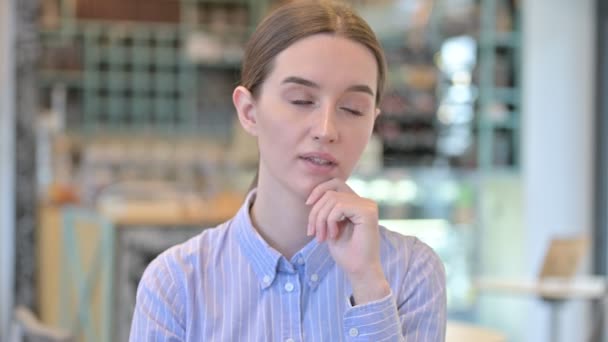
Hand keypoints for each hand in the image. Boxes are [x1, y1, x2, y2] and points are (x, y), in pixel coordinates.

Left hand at [306, 178, 389, 304]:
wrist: (359, 270)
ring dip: (321, 219)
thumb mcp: (330, 226)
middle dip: (316, 212)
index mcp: (357, 203)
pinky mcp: (368, 212)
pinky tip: (333, 235)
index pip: (335, 183)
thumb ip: (326, 210)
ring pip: (332, 199)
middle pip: (331, 192)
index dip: (319, 190)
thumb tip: (313, 196)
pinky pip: (339, 207)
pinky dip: (330, 221)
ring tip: (322, 237)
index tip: (308, 205)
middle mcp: (365, 202)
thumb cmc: (346, 252)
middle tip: (313, 232)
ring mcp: (368, 206)